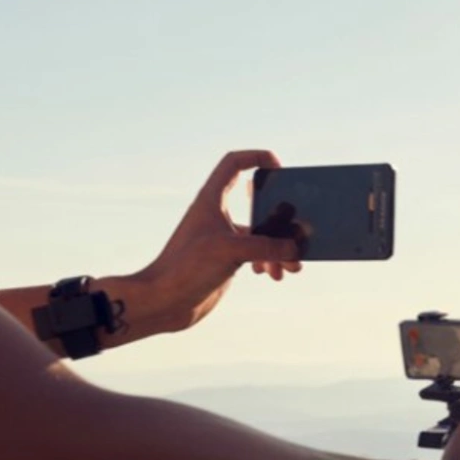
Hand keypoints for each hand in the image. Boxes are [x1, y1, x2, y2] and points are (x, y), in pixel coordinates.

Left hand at [133, 150, 306, 333]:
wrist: (164, 301)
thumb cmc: (185, 268)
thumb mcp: (230, 251)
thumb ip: (266, 247)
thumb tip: (294, 249)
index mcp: (211, 200)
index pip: (233, 164)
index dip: (256, 158)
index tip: (278, 167)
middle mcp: (217, 215)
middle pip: (257, 202)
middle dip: (280, 217)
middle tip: (295, 229)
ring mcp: (223, 238)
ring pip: (261, 234)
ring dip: (280, 248)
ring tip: (292, 266)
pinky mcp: (227, 260)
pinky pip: (258, 254)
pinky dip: (270, 262)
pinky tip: (273, 274)